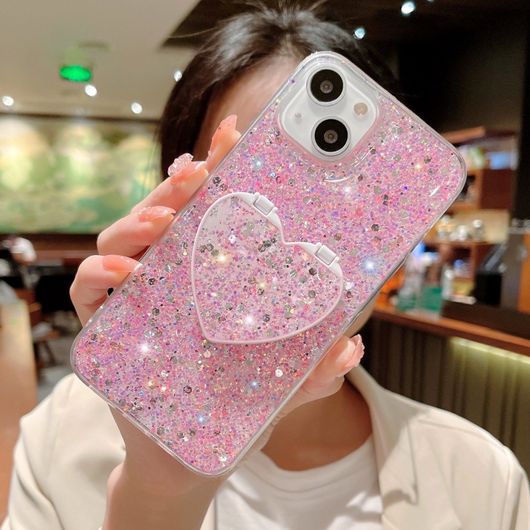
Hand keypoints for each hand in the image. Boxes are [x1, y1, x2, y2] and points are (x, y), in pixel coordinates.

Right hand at [69, 114, 363, 528]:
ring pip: (123, 239)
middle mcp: (168, 276)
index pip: (211, 213)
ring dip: (139, 219)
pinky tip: (128, 273)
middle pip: (166, 215)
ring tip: (164, 220)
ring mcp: (134, 297)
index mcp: (207, 275)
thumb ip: (312, 368)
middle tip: (200, 170)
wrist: (185, 459)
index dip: (222, 171)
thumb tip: (352, 345)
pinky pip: (90, 289)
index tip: (236, 135)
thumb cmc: (230, 410)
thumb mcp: (279, 386)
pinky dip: (101, 273)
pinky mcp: (105, 325)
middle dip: (179, 186)